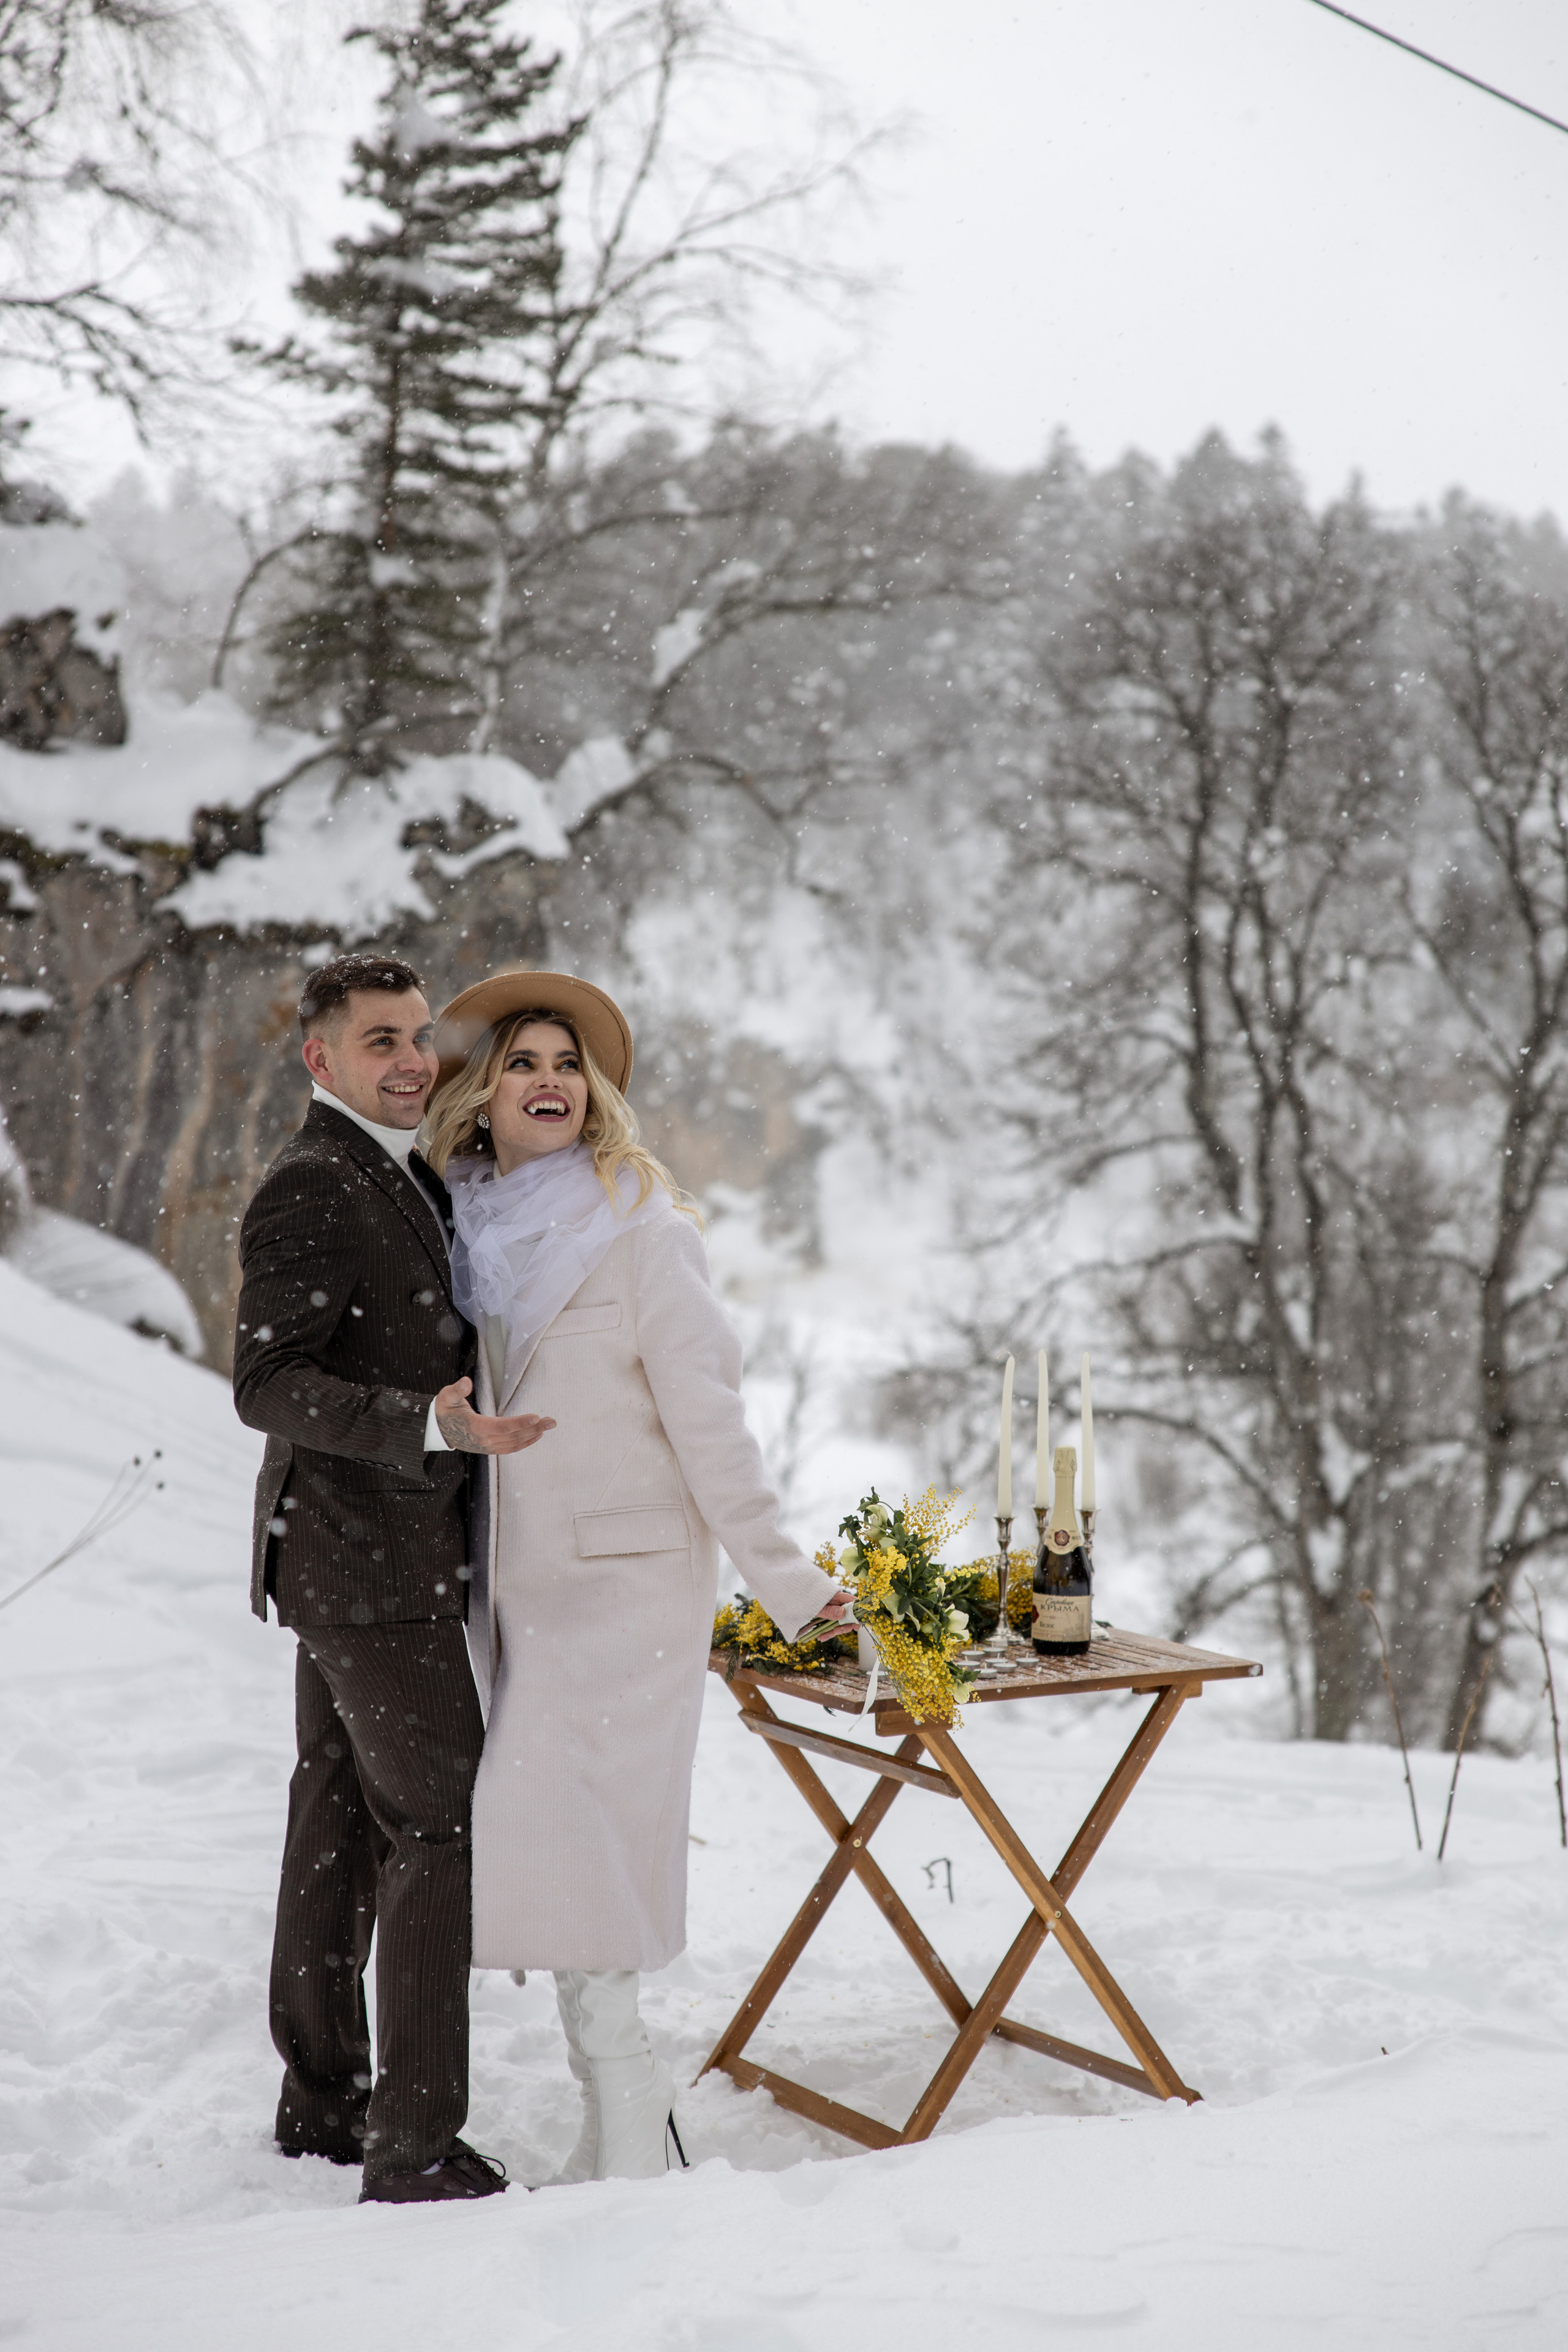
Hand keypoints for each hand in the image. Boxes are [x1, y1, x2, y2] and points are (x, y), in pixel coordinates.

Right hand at [433, 1377, 555, 1455]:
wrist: (438, 1430)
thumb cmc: (444, 1410)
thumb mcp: (447, 1397)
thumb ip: (457, 1390)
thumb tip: (466, 1382)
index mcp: (475, 1427)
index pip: (502, 1426)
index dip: (519, 1422)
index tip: (536, 1416)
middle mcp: (483, 1440)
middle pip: (513, 1436)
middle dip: (534, 1428)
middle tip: (552, 1421)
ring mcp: (487, 1446)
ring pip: (514, 1442)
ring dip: (533, 1434)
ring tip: (549, 1425)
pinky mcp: (489, 1448)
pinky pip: (510, 1448)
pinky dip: (524, 1443)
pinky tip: (536, 1435)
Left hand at [810, 1590, 855, 1643]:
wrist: (796, 1600)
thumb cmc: (806, 1599)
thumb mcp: (816, 1606)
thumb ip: (828, 1610)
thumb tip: (842, 1613)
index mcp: (838, 1596)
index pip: (853, 1602)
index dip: (857, 1614)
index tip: (857, 1626)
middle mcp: (838, 1604)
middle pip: (848, 1616)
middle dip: (843, 1626)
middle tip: (836, 1632)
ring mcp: (833, 1611)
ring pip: (839, 1623)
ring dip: (833, 1631)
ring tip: (822, 1637)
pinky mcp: (827, 1617)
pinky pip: (831, 1626)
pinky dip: (827, 1632)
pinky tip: (820, 1637)